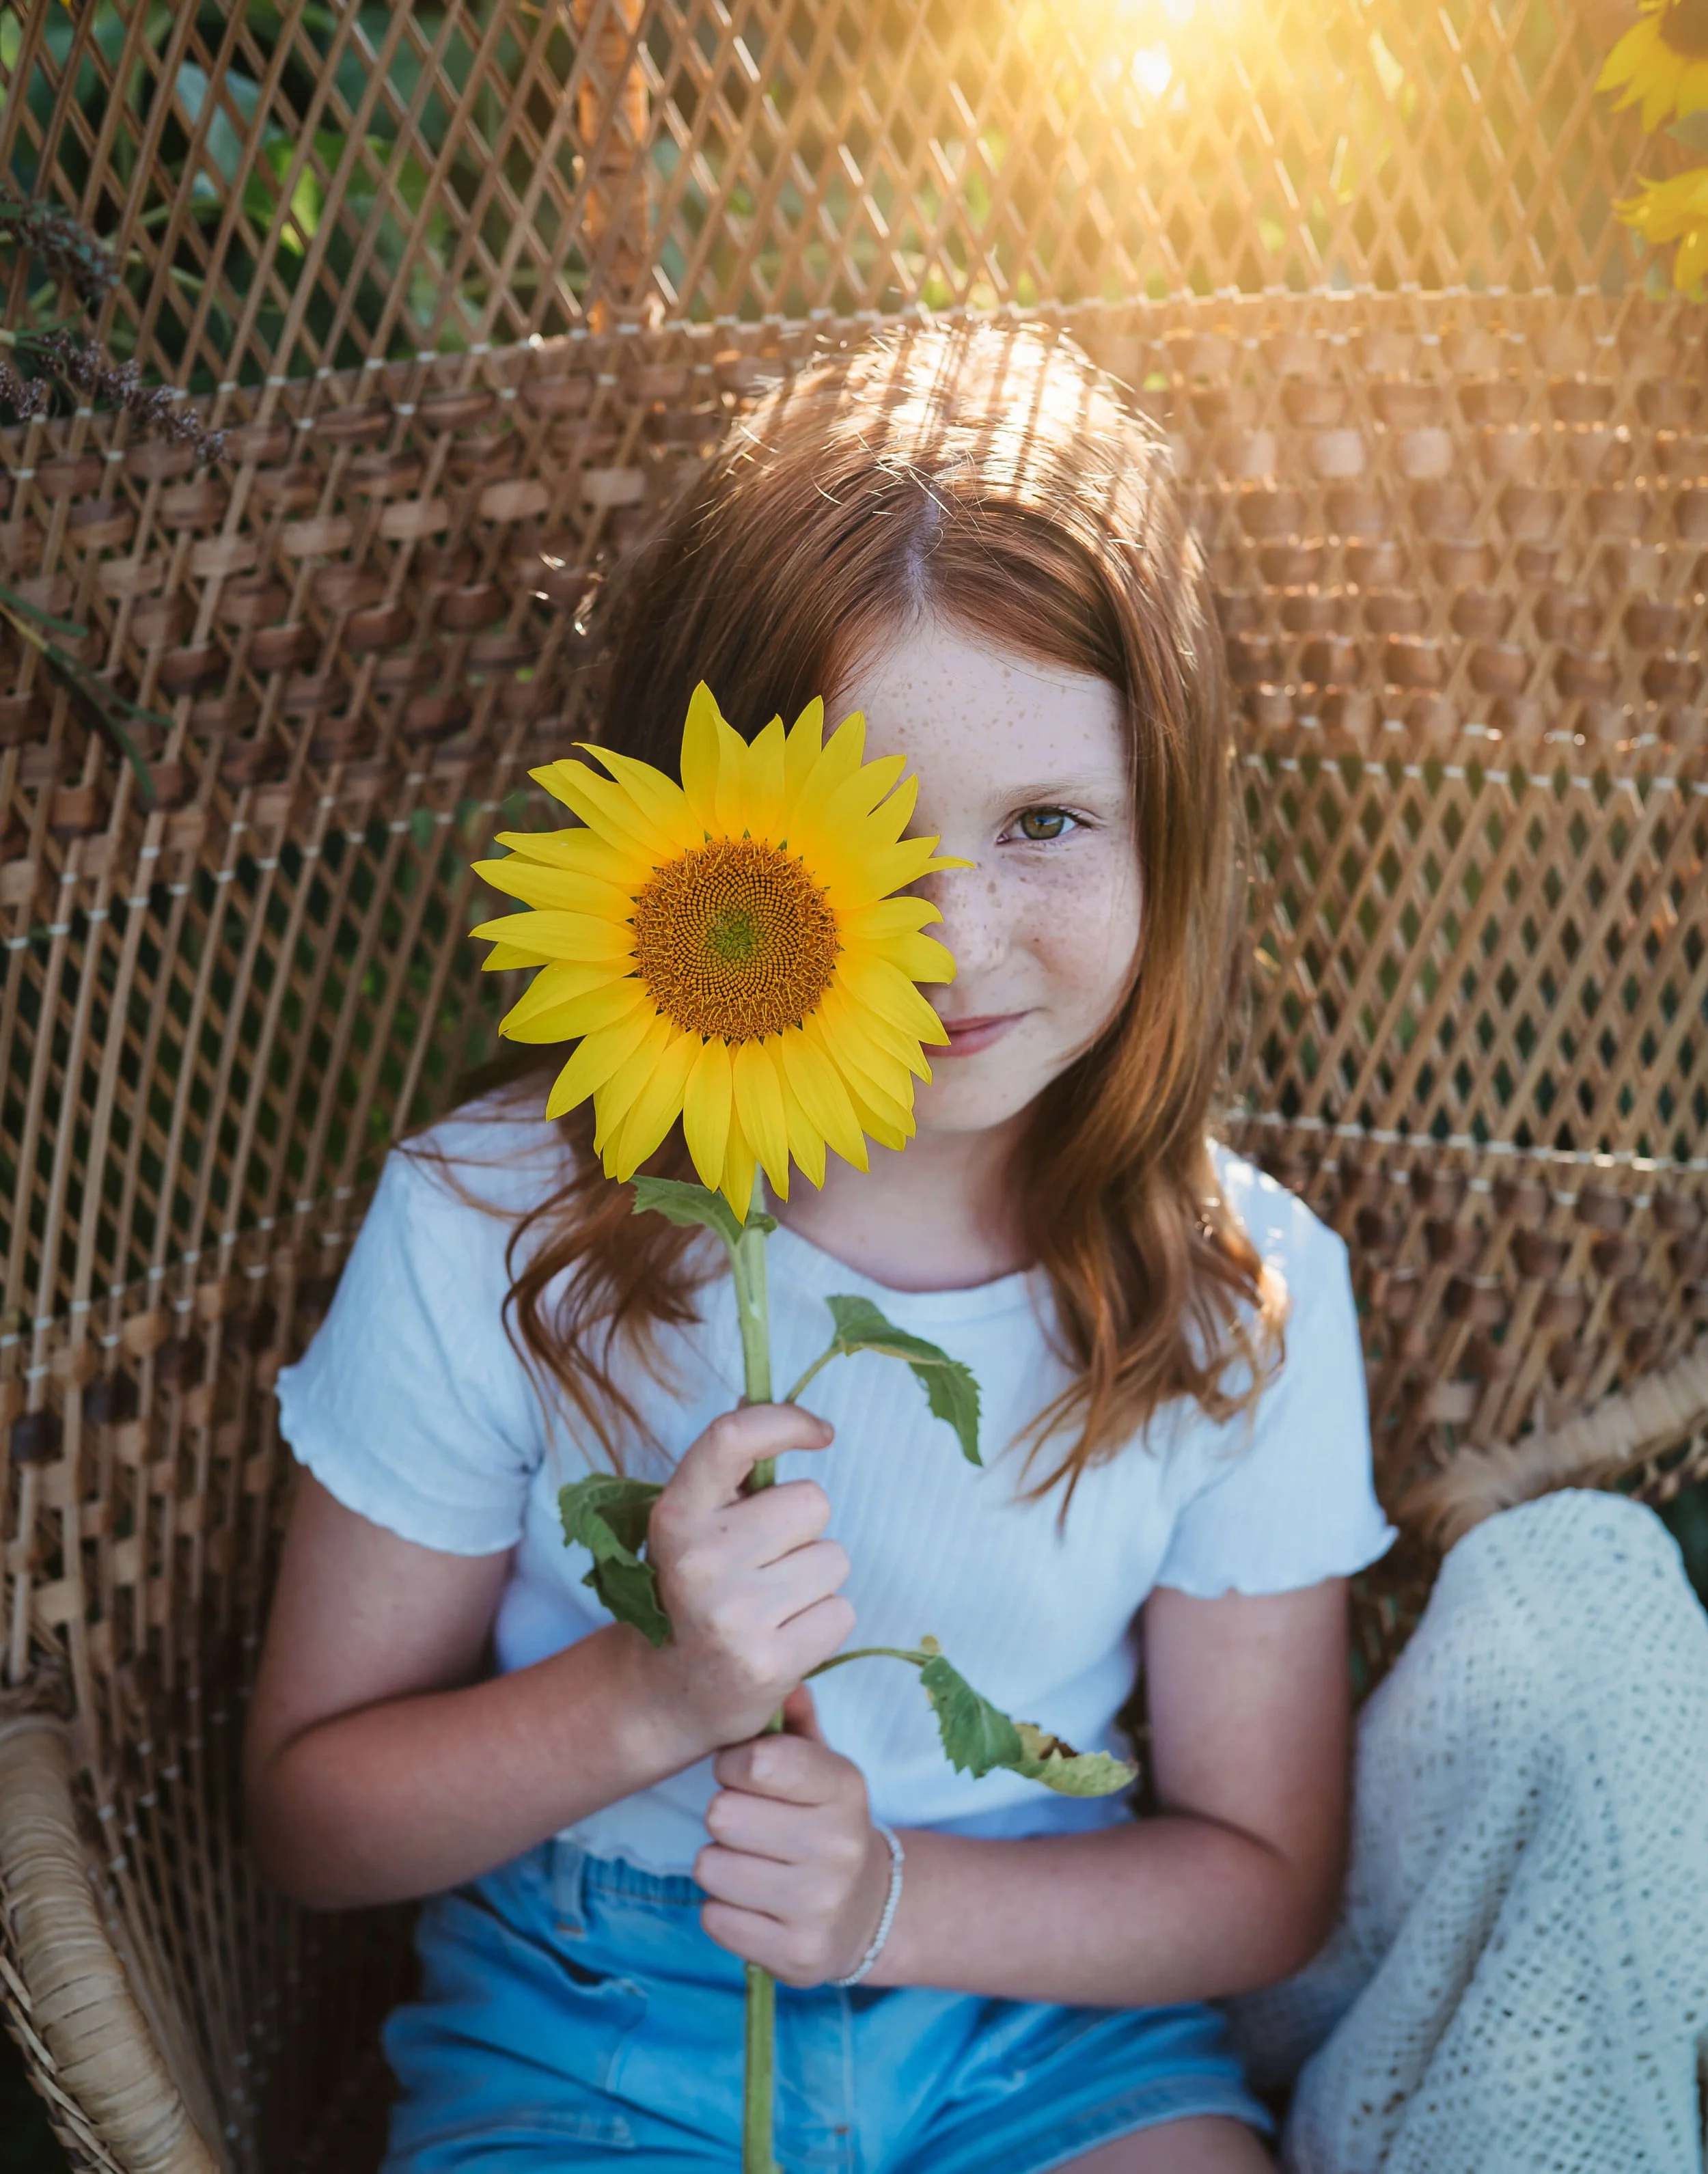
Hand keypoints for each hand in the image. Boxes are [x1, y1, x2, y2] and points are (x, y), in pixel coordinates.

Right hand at [640, 1404, 854, 1755]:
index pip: (731, 1437)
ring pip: (833, 1559)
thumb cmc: (692, 1591)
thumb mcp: (693, 1525)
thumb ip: (730, 1470)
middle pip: (812, 1503)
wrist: (666, 1694)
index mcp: (675, 1515)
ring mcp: (732, 1615)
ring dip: (814, 1580)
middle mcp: (699, 1560)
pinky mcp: (768, 1663)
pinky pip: (841, 1612)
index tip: (821, 1433)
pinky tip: (782, 1638)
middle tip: (765, 1565)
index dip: (785, 1421)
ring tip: (771, 1606)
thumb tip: (765, 1399)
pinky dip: (822, 1624)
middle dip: (802, 1530)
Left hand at [696, 1687, 893, 1987]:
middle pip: (723, 1815)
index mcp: (845, 1787)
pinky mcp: (798, 1955)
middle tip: (750, 1827)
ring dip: (720, 1865)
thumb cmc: (823, 1822)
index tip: (744, 1773)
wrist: (868, 1910)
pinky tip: (754, 1905)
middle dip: (725, 1817)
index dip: (735, 1764)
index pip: (760, 1761)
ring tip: (752, 1865)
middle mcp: (838, 1846)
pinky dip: (723, 1911)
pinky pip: (715, 1920)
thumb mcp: (820, 1766)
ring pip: (711, 1868)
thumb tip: (781, 1681)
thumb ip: (794, 1721)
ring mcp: (821, 1906)